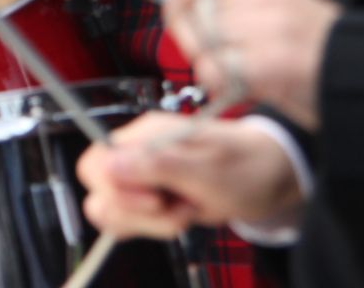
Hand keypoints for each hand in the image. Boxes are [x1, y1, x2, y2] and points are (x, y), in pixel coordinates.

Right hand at [77, 113, 305, 240]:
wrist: (269, 175)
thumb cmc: (244, 167)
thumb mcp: (206, 170)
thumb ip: (155, 165)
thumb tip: (106, 164)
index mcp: (144, 137)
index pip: (94, 164)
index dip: (116, 190)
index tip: (156, 199)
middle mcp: (136, 153)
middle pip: (100, 192)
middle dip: (136, 213)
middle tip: (176, 208)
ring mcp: (142, 176)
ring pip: (114, 211)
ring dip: (149, 223)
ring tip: (186, 211)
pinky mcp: (149, 196)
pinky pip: (130, 219)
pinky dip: (153, 226)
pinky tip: (181, 215)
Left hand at [166, 0, 341, 130]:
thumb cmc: (323, 55)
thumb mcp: (280, 13)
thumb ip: (238, 8)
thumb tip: (188, 17)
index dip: (178, 10)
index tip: (188, 32)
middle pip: (190, 18)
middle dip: (196, 47)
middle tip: (221, 65)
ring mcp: (268, 28)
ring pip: (202, 47)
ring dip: (213, 71)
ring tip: (244, 79)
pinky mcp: (270, 62)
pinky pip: (217, 72)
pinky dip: (224, 87)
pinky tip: (251, 90)